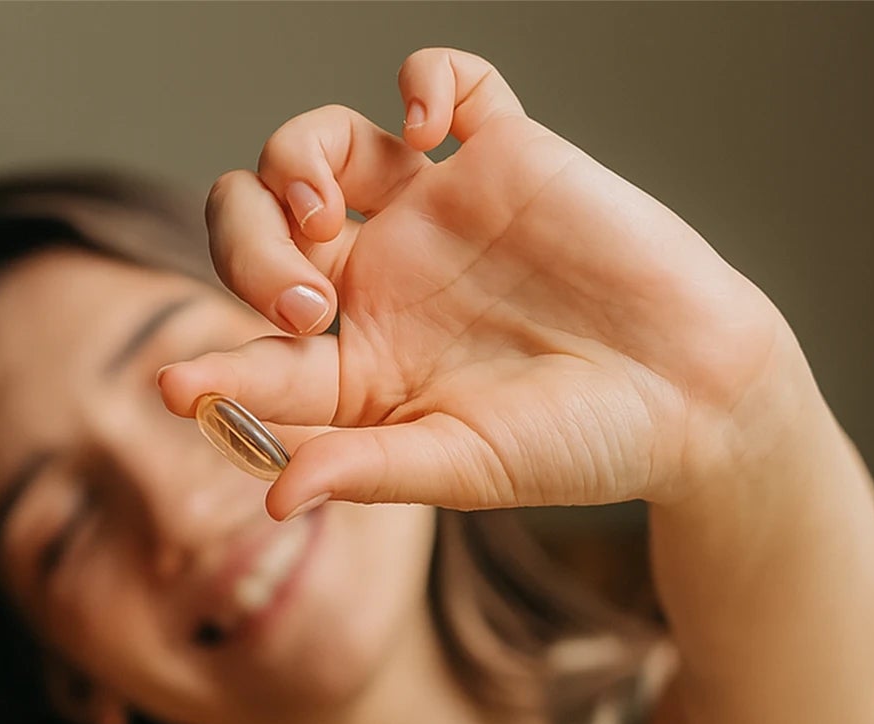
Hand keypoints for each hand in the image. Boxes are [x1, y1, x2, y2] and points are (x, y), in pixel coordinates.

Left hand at [158, 48, 816, 519]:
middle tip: (299, 305)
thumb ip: (367, 469)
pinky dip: (426, 80)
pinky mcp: (505, 156)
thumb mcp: (465, 466)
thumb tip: (272, 494)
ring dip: (291, 161)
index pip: (256, 351)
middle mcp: (381, 277)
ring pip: (320, 146)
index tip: (176, 385)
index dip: (211, 368)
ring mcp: (438, 211)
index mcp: (357, 362)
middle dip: (246, 253)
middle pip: (258, 227)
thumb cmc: (582, 445)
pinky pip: (449, 84)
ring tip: (319, 211)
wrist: (697, 400)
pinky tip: (429, 127)